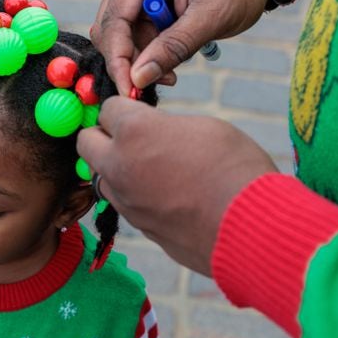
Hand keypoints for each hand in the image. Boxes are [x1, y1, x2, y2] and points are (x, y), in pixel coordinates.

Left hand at [77, 97, 277, 275]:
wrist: (251, 228)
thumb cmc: (235, 169)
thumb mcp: (205, 127)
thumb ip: (168, 126)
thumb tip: (157, 132)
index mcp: (135, 130)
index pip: (108, 109)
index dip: (125, 108)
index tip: (140, 113)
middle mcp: (120, 165)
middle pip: (86, 142)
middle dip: (104, 136)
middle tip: (134, 138)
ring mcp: (126, 201)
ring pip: (101, 178)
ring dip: (116, 169)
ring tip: (151, 169)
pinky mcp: (139, 228)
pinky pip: (125, 205)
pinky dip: (135, 197)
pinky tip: (166, 196)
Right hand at [92, 0, 281, 94]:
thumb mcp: (211, 16)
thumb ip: (174, 47)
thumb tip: (138, 79)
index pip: (115, 17)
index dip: (118, 57)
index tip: (128, 90)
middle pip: (111, 27)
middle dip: (130, 60)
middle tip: (157, 84)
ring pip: (122, 36)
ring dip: (142, 60)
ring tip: (172, 74)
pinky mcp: (146, 2)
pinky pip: (137, 35)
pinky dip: (151, 54)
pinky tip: (172, 63)